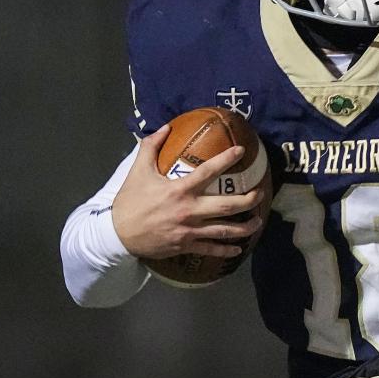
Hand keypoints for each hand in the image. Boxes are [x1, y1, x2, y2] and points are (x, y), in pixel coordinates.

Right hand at [111, 125, 267, 260]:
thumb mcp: (138, 170)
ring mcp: (190, 231)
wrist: (118, 233)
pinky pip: (212, 249)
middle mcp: (190, 210)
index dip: (226, 159)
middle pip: (228, 206)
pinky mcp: (187, 246)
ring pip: (225, 230)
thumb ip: (151, 146)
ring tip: (258, 221)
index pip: (209, 171)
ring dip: (245, 227)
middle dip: (249, 200)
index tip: (240, 151)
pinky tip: (238, 248)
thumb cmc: (130, 201)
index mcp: (180, 190)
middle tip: (260, 194)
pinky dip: (227, 249)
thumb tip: (165, 127)